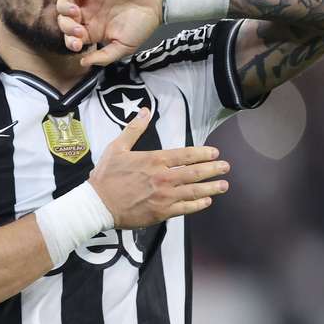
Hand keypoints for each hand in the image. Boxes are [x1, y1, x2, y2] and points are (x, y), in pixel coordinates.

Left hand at [56, 0, 165, 66]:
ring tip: (77, 12)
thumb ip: (104, 56)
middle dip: (66, 26)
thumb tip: (83, 63)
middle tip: (79, 29)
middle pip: (64, 20)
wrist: (156, 2)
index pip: (71, 37)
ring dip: (64, 8)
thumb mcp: (124, 48)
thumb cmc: (142, 26)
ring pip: (64, 1)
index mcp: (93, 31)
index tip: (79, 45)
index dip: (70, 41)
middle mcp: (88, 15)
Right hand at [88, 107, 229, 228]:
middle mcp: (163, 177)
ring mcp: (164, 197)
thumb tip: (144, 111)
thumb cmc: (106, 175)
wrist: (97, 205)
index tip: (215, 152)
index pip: (186, 155)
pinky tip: (206, 201)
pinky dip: (198, 205)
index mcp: (155, 160)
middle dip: (213, 169)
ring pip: (194, 191)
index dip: (203, 153)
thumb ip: (134, 129)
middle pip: (195, 173)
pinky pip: (185, 208)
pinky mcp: (161, 213)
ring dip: (211, 188)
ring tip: (223, 185)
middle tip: (226, 167)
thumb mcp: (117, 147)